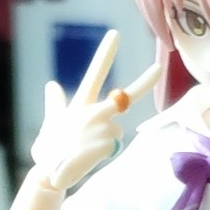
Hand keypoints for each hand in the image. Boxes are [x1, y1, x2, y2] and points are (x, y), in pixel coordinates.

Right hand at [30, 30, 159, 190]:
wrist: (50, 174)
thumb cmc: (50, 149)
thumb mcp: (51, 122)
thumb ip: (55, 103)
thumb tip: (51, 84)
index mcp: (80, 104)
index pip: (95, 73)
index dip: (105, 54)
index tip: (116, 35)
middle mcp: (92, 112)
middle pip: (124, 97)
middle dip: (144, 83)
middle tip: (159, 68)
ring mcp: (101, 128)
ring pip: (118, 128)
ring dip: (107, 138)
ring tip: (87, 147)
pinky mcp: (106, 145)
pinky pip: (115, 145)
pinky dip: (105, 151)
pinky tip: (89, 157)